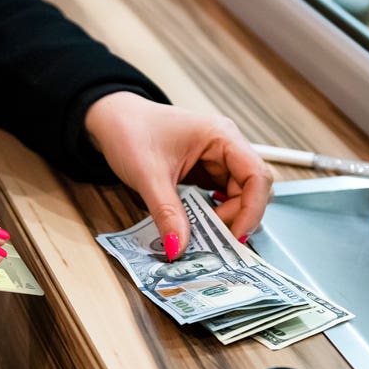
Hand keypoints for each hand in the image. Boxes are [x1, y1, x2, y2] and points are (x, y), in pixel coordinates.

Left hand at [85, 92, 271, 258]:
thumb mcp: (148, 175)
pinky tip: (199, 226)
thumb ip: (167, 213)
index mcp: (222, 136)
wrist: (111, 119)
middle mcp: (227, 147)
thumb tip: (179, 249)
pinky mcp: (207, 172)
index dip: (252, 209)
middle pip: (253, 189)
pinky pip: (222, 198)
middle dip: (239, 217)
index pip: (256, 176)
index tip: (235, 236)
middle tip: (215, 240)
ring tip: (203, 235)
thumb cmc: (130, 131)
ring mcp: (218, 160)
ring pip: (239, 197)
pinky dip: (214, 216)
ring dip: (226, 219)